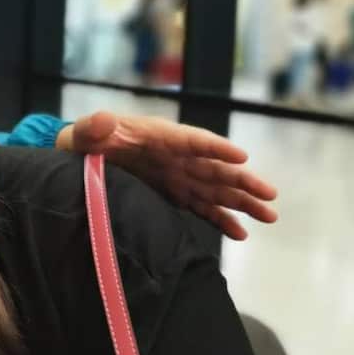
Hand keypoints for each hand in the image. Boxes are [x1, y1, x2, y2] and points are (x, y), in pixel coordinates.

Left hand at [57, 111, 277, 240]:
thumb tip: (104, 121)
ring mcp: (178, 176)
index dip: (215, 147)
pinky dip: (221, 219)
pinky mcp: (174, 194)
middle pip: (215, 168)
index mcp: (159, 137)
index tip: (241, 156)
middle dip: (242, 181)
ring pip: (216, 190)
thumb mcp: (86, 132)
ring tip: (270, 217)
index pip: (192, 140)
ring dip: (242, 203)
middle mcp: (176, 157)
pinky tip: (241, 233)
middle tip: (270, 195)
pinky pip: (202, 207)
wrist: (82, 156)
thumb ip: (94, 127)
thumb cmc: (86, 140)